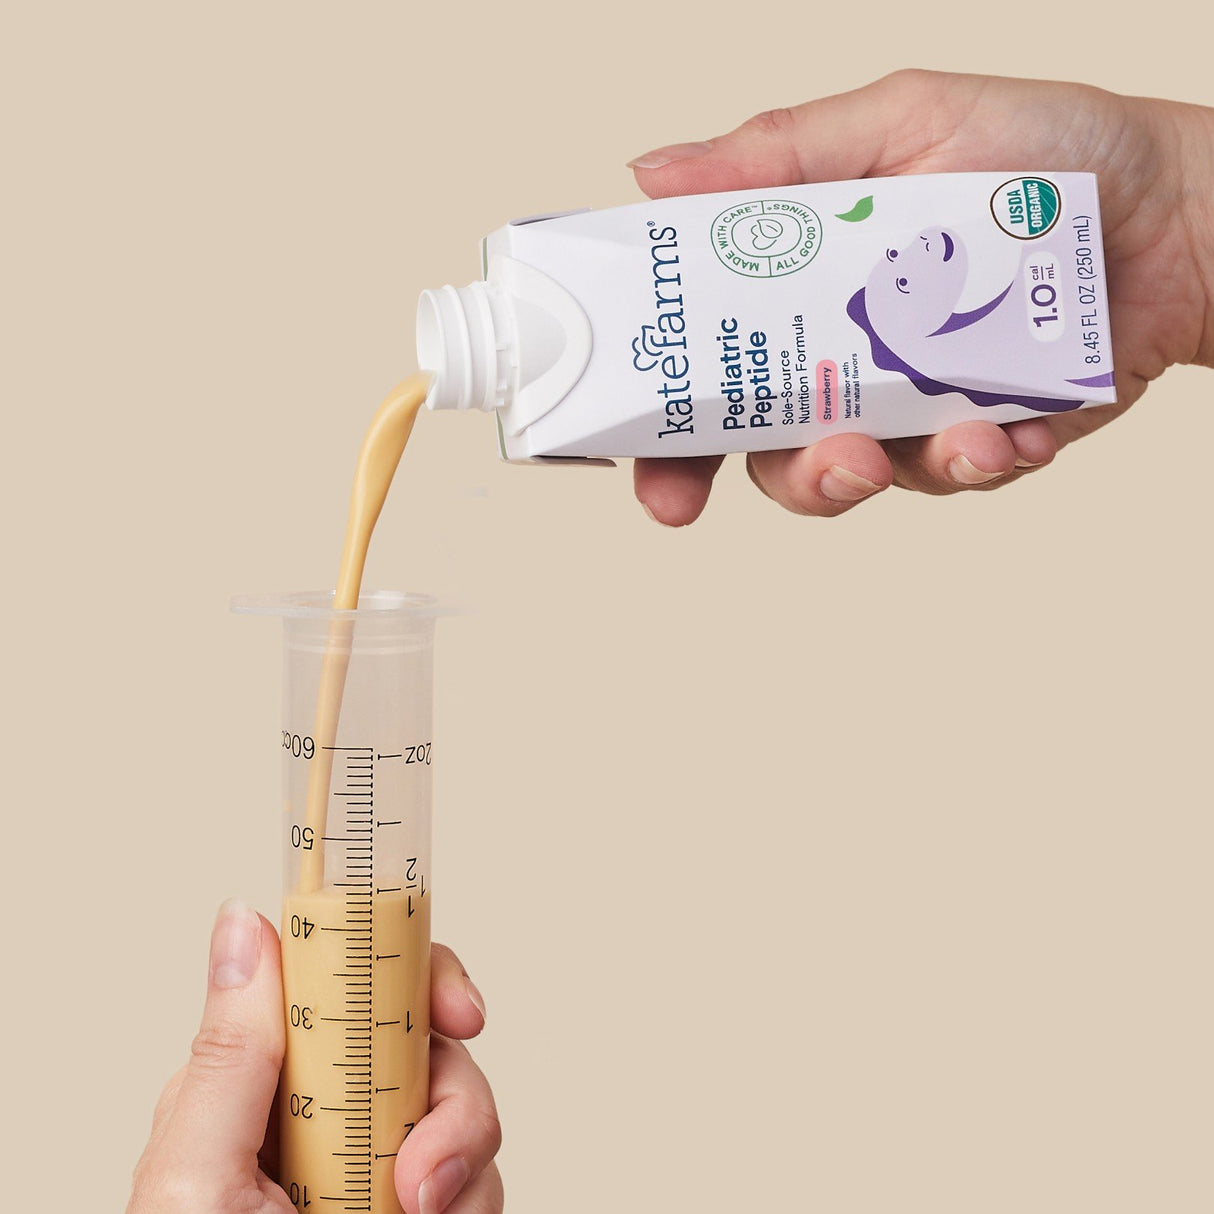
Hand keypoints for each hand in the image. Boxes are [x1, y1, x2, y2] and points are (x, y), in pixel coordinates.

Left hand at [128, 899, 501, 1213]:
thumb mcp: (194, 1179)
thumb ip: (230, 1054)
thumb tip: (244, 919)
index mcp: (261, 1081)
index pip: (349, 974)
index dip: (413, 968)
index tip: (459, 1009)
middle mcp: (324, 1110)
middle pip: (427, 1037)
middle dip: (452, 1091)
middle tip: (426, 1169)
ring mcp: (375, 1163)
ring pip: (466, 1106)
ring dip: (462, 1163)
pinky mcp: (420, 1208)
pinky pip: (480, 1176)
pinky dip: (472, 1201)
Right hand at [628, 70, 1213, 522]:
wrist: (1177, 204)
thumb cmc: (1043, 148)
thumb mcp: (902, 119)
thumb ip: (779, 153)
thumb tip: (651, 173)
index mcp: (801, 289)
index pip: (702, 359)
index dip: (653, 420)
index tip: (631, 460)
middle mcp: (841, 356)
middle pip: (757, 447)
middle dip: (751, 477)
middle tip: (754, 475)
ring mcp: (907, 406)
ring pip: (846, 477)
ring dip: (859, 474)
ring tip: (910, 441)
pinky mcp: (981, 439)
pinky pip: (953, 475)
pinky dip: (976, 459)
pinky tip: (1011, 429)